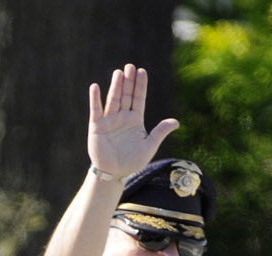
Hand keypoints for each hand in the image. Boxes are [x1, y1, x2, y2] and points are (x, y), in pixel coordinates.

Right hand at [89, 64, 178, 178]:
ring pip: (113, 100)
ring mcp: (109, 121)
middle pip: (126, 95)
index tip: (142, 71)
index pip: (139, 98)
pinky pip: (96, 111)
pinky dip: (95, 99)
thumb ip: (160, 132)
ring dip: (116, 86)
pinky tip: (95, 87)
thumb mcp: (150, 146)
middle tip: (130, 66)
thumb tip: (176, 122)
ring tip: (118, 73)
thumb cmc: (132, 161)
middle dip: (128, 81)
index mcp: (135, 119)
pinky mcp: (96, 127)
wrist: (114, 174)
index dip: (140, 85)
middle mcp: (122, 117)